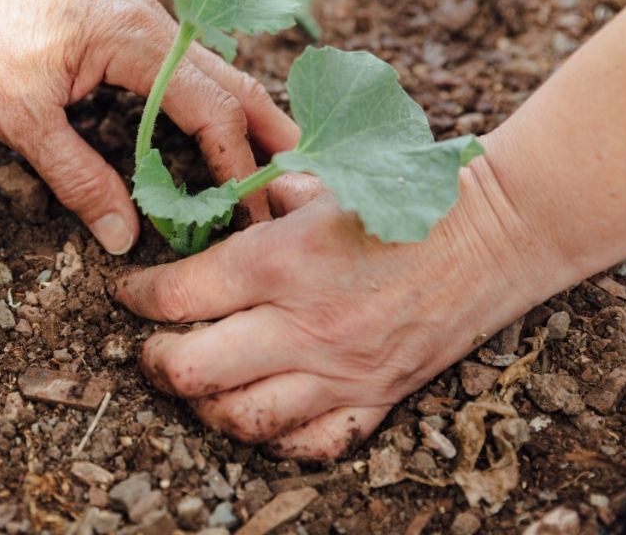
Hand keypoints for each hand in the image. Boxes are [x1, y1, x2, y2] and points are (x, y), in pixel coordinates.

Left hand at [0, 0, 298, 253]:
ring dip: (246, 122)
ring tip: (274, 168)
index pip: (212, 109)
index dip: (236, 165)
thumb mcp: (21, 117)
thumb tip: (122, 236)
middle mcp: (155, 25)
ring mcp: (144, 23)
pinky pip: (189, 71)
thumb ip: (78, 177)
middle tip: (295, 192)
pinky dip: (213, 107)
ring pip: (216, 75)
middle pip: (234, 85)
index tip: (252, 213)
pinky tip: (216, 136)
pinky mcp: (127, 29)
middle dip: (266, 140)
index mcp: (137, 40)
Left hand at [114, 154, 561, 458]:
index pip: (179, 293)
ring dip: (204, 405)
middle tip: (149, 347)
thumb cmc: (411, 197)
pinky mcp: (376, 399)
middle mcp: (303, 324)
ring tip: (197, 385)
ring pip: (239, 418)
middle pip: (191, 369)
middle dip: (153, 360)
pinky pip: (308, 444)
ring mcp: (340, 371)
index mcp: (283, 259)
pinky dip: (274, 437)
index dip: (139, 295)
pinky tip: (261, 414)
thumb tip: (233, 203)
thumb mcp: (330, 182)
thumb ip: (271, 196)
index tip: (128, 292)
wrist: (498, 232)